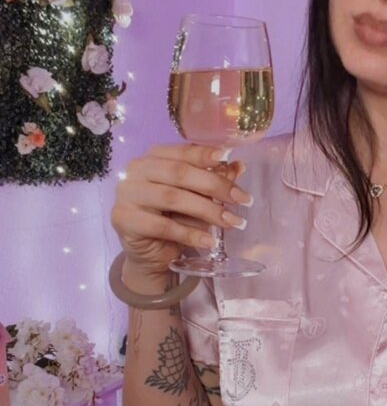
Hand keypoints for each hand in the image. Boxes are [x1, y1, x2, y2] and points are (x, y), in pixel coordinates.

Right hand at [110, 143, 251, 275]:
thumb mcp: (196, 198)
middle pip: (179, 173)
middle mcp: (136, 171)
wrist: (150, 253)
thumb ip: (213, 181)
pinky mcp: (124, 219)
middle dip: (215, 186)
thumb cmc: (173, 219)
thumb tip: (238, 166)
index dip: (206, 154)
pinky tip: (209, 241)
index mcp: (153, 158)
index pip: (182, 151)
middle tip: (242, 200)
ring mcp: (126, 195)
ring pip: (173, 198)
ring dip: (208, 211)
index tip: (229, 158)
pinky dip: (190, 234)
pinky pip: (163, 226)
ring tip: (232, 222)